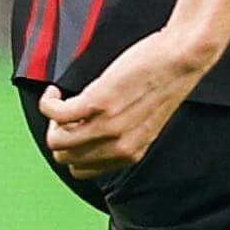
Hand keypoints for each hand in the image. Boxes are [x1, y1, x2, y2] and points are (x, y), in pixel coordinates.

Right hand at [40, 25, 214, 180]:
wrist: (181, 59)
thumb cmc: (163, 82)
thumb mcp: (145, 122)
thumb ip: (123, 135)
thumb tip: (90, 133)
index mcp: (131, 154)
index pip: (83, 170)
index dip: (71, 151)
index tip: (72, 129)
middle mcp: (120, 146)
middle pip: (65, 158)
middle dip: (57, 136)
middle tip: (65, 112)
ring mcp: (108, 126)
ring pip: (56, 141)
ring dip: (50, 121)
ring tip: (59, 101)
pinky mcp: (98, 103)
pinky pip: (55, 114)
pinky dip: (48, 102)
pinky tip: (55, 91)